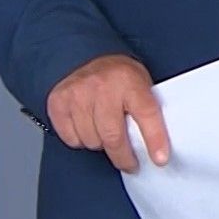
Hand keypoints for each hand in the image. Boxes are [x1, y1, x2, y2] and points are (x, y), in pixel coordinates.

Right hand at [45, 53, 169, 173]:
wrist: (86, 55)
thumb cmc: (118, 76)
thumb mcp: (140, 83)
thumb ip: (146, 110)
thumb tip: (156, 147)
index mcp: (129, 80)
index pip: (146, 114)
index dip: (154, 140)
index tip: (160, 159)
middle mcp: (103, 86)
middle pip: (113, 137)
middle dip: (124, 157)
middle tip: (130, 163)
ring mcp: (78, 94)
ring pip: (91, 141)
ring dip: (100, 144)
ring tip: (105, 132)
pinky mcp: (58, 103)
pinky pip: (71, 139)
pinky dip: (80, 139)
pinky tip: (87, 126)